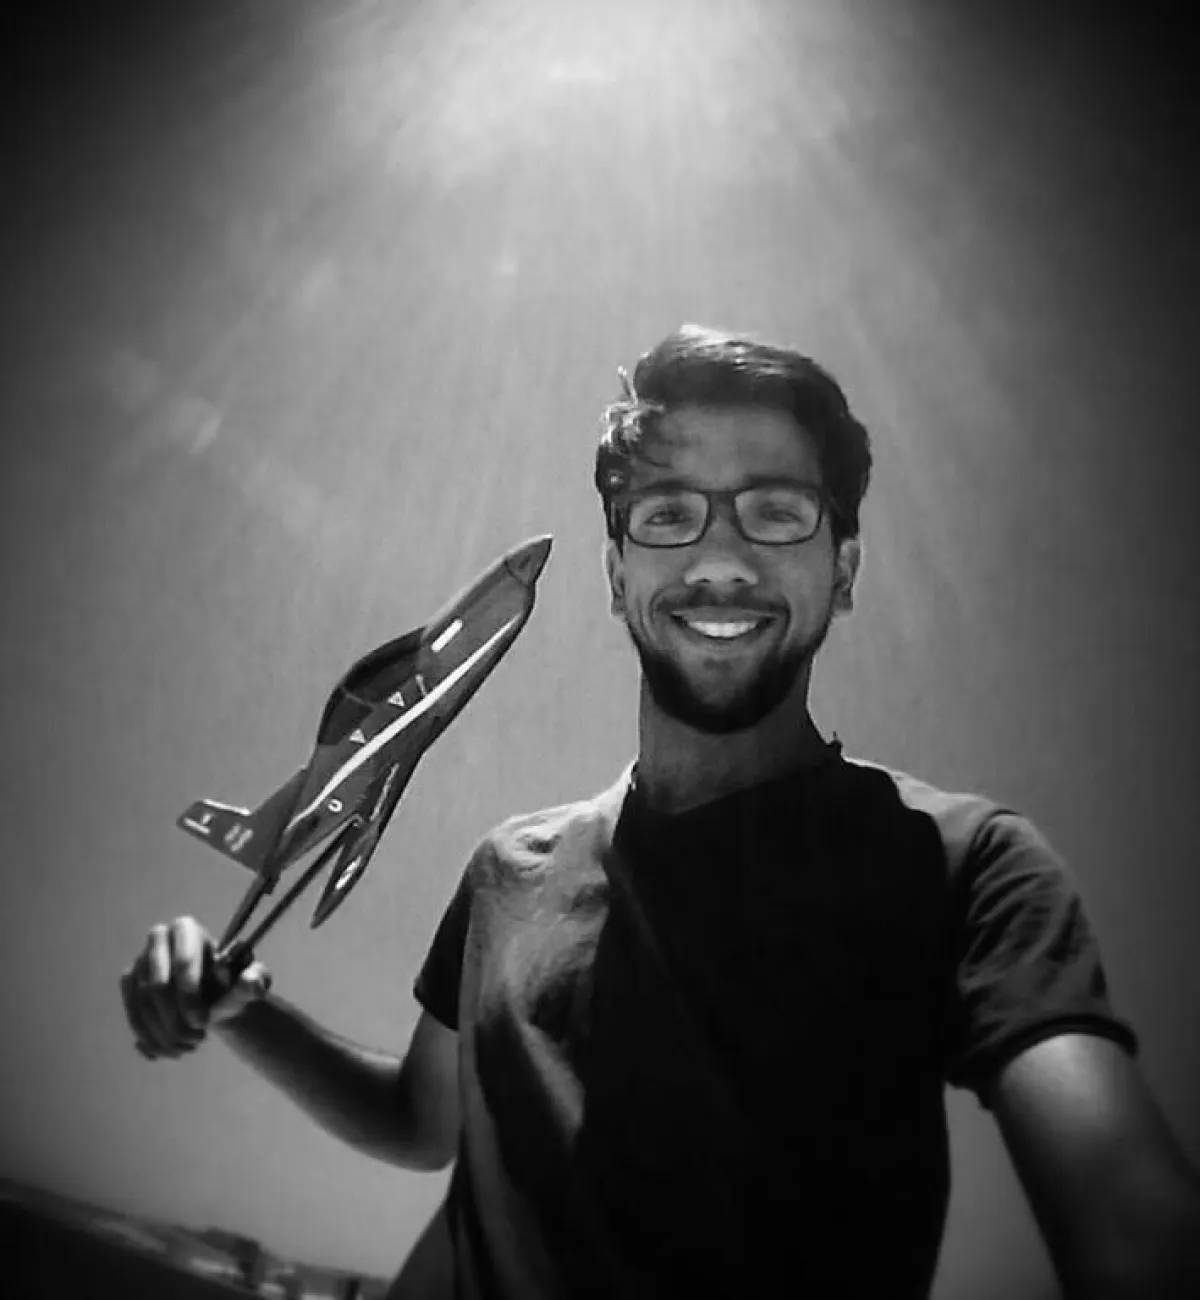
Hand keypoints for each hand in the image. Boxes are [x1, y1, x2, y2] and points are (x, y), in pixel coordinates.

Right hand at [120, 916, 271, 1059]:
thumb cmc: (234, 982)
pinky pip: (134, 1015)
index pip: (183, 962)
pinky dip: (151, 1038)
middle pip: (157, 986)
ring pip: (143, 1005)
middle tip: (197, 1040)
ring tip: (188, 1047)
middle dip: (175, 1019)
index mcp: (187, 929)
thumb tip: (252, 981)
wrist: (215, 994)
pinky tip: (170, 1051)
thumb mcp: (250, 980)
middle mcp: (158, 939)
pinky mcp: (130, 984)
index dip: (190, 996)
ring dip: (164, 1033)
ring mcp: (139, 961)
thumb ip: (255, 979)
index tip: (204, 1023)